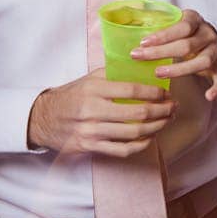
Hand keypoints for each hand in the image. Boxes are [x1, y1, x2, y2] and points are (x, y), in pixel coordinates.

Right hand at [27, 69, 174, 157]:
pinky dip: (142, 144)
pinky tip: (150, 137)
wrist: (43, 118)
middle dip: (162, 111)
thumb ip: (114, 74)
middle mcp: (92, 111)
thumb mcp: (89, 79)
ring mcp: (91, 131)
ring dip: (157, 127)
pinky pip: (123, 150)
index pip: (132, 90)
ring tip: (167, 120)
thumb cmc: (72, 96)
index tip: (166, 92)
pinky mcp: (90, 147)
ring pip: (134, 133)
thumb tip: (145, 67)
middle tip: (173, 107)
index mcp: (93, 89)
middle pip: (137, 114)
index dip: (154, 92)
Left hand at [131, 9, 216, 97]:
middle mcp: (207, 34)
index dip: (162, 35)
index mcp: (194, 20)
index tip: (142, 43)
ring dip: (180, 69)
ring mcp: (216, 51)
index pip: (181, 26)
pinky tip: (208, 96)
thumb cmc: (183, 31)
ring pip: (203, 61)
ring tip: (159, 74)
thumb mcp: (172, 21)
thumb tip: (122, 26)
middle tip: (141, 58)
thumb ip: (153, 24)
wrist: (209, 36)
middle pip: (187, 45)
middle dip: (162, 52)